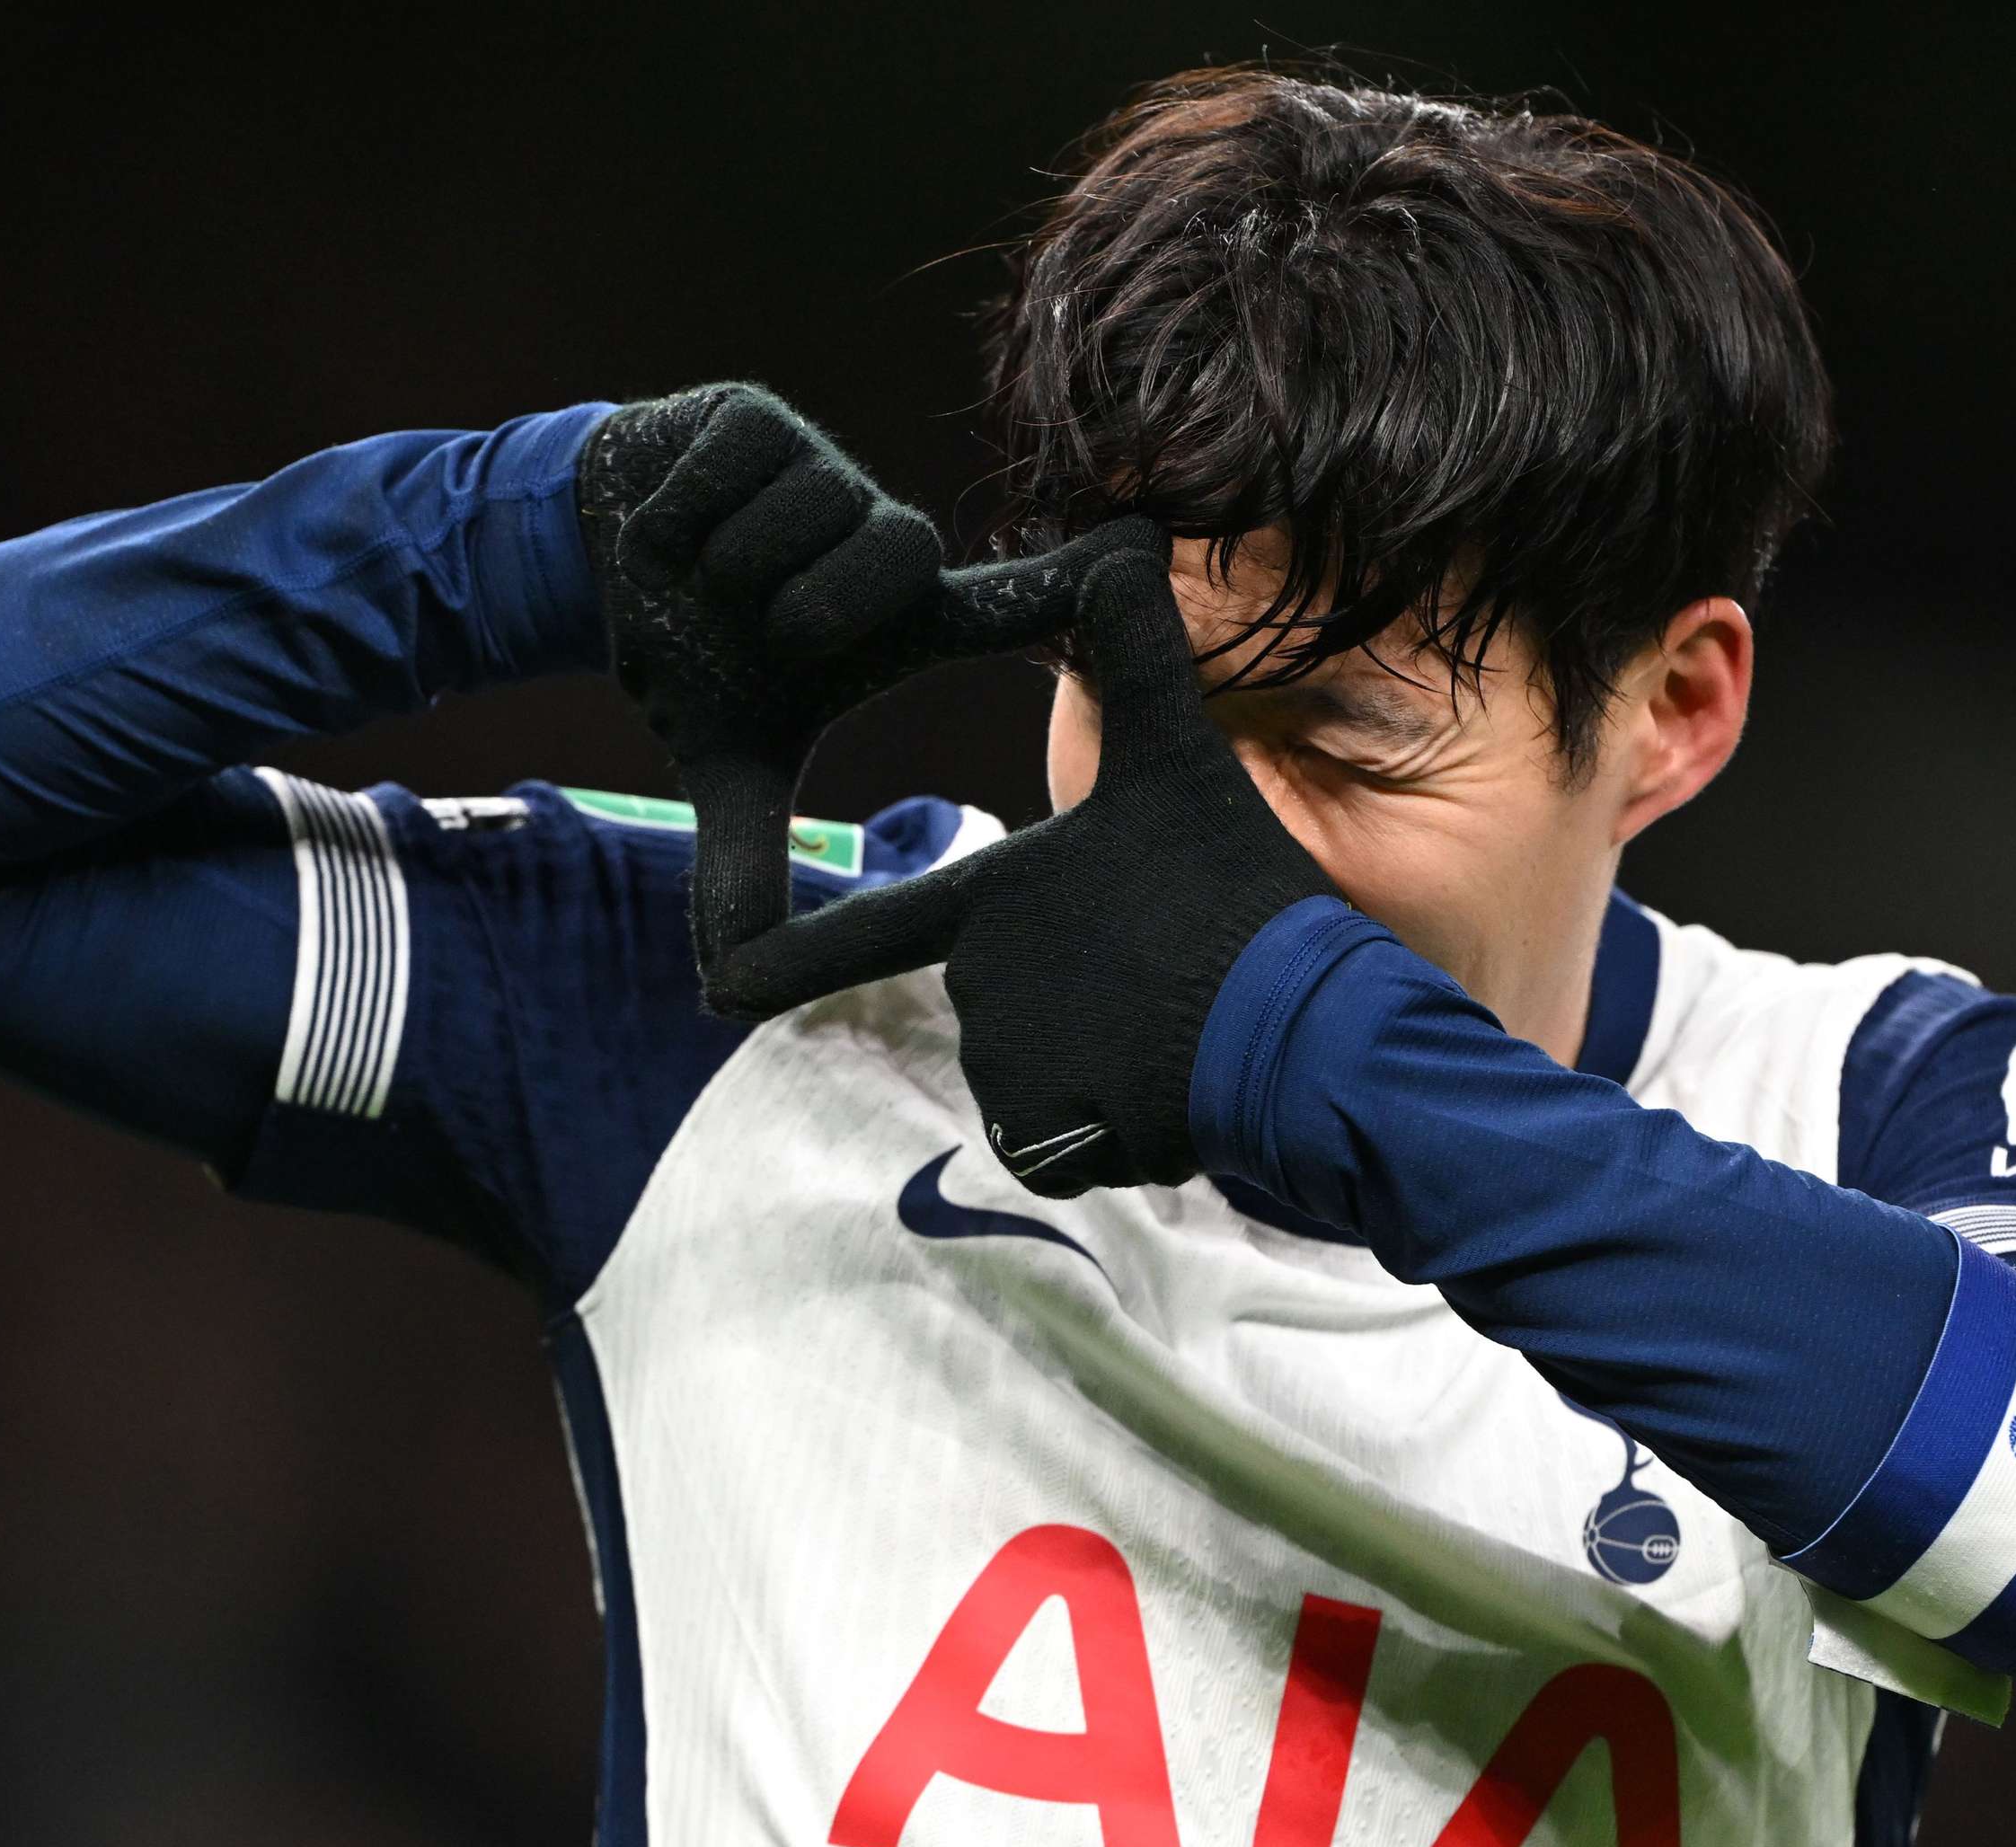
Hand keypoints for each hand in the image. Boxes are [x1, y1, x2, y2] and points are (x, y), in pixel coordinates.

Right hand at [577, 384, 1156, 981]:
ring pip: (802, 511)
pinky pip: (732, 467)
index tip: (1132, 563)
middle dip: (805, 607)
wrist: (597, 554)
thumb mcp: (723, 758)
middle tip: (760, 632)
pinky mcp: (761, 417)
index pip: (1004, 605)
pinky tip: (667, 533)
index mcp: (897, 617)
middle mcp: (881, 539)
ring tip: (705, 581)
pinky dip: (679, 517)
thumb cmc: (696, 651)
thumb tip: (725, 987)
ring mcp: (826, 470)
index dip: (1063, 591)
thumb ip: (741, 858)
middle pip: (890, 556)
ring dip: (727, 563)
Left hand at [706, 549, 1338, 1195]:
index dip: (785, 960)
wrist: (1296, 1031)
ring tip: (1171, 1033)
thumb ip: (1137, 656)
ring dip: (1096, 1065)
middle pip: (1008, 998)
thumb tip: (1127, 539)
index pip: (873, 928)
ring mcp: (1005, 1067)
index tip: (719, 984)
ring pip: (1036, 1071)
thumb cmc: (1232, 890)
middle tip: (1160, 979)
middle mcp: (976, 986)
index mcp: (992, 900)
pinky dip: (1109, 1129)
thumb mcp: (1183, 760)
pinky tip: (1167, 1094)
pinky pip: (1058, 1138)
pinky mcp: (1048, 1138)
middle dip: (1078, 999)